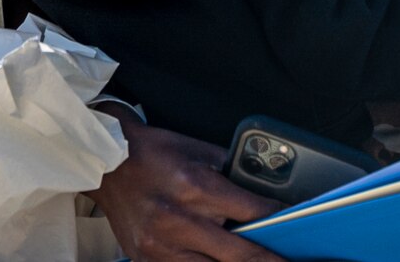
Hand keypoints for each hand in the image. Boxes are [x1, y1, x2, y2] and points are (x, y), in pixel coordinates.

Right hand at [88, 121, 285, 261]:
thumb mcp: (195, 149)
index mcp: (195, 186)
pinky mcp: (147, 259)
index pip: (251, 212)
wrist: (104, 164)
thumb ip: (227, 170)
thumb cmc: (151, 152)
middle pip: (239, 253)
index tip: (296, 227)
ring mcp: (161, 246)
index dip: (278, 221)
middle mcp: (178, 220)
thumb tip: (259, 187)